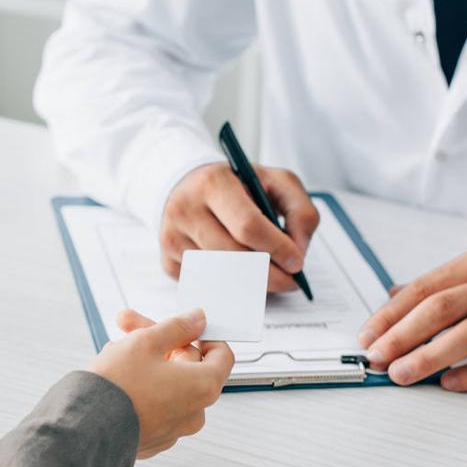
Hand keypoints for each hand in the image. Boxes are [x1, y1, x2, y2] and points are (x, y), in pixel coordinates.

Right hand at [89, 308, 234, 458]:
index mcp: (203, 386)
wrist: (84, 430)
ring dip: (145, 363)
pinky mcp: (153, 439)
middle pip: (187, 366)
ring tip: (113, 351)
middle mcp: (195, 412)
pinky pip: (154, 405)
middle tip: (128, 325)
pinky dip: (140, 389)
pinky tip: (115, 377)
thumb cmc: (117, 387)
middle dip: (159, 342)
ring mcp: (174, 430)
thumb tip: (197, 319)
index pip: (222, 354)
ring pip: (166, 384)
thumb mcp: (145, 342)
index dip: (202, 334)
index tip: (181, 325)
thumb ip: (176, 327)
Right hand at [160, 162, 319, 292]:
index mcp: (213, 182)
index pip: (248, 225)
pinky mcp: (167, 260)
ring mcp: (172, 237)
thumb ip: (300, 211)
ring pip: (219, 275)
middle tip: (289, 280)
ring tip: (267, 275)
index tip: (296, 263)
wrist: (187, 185)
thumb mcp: (276, 182)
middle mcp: (186, 209)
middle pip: (234, 256)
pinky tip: (237, 271)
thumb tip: (297, 252)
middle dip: (268, 274)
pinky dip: (226, 284)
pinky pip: (204, 283)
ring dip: (249, 282)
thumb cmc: (236, 185)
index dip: (276, 249)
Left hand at [357, 235, 466, 391]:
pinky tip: (451, 383)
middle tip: (375, 358)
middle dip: (401, 336)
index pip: (423, 289)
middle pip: (440, 310)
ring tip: (402, 374)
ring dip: (430, 356)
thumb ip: (443, 280)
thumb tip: (394, 296)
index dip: (390, 314)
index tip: (367, 336)